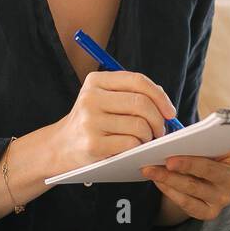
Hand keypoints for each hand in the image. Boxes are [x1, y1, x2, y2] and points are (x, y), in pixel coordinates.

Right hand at [51, 70, 175, 174]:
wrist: (60, 147)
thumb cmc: (91, 122)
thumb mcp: (103, 99)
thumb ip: (130, 95)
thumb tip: (165, 104)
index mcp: (96, 81)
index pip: (137, 81)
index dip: (160, 96)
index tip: (170, 111)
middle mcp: (91, 98)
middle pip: (141, 103)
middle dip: (158, 120)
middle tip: (160, 131)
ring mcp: (90, 121)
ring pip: (139, 125)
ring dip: (149, 136)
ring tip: (145, 140)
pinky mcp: (93, 144)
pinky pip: (131, 143)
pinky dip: (139, 148)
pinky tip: (134, 149)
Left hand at [141, 132, 229, 221]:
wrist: (187, 190)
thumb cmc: (195, 161)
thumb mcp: (202, 150)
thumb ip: (200, 142)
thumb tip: (176, 137)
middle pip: (210, 170)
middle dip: (188, 164)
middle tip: (169, 159)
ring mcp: (223, 199)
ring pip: (193, 187)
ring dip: (169, 177)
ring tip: (150, 168)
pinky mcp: (209, 214)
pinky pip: (186, 202)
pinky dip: (169, 191)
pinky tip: (157, 182)